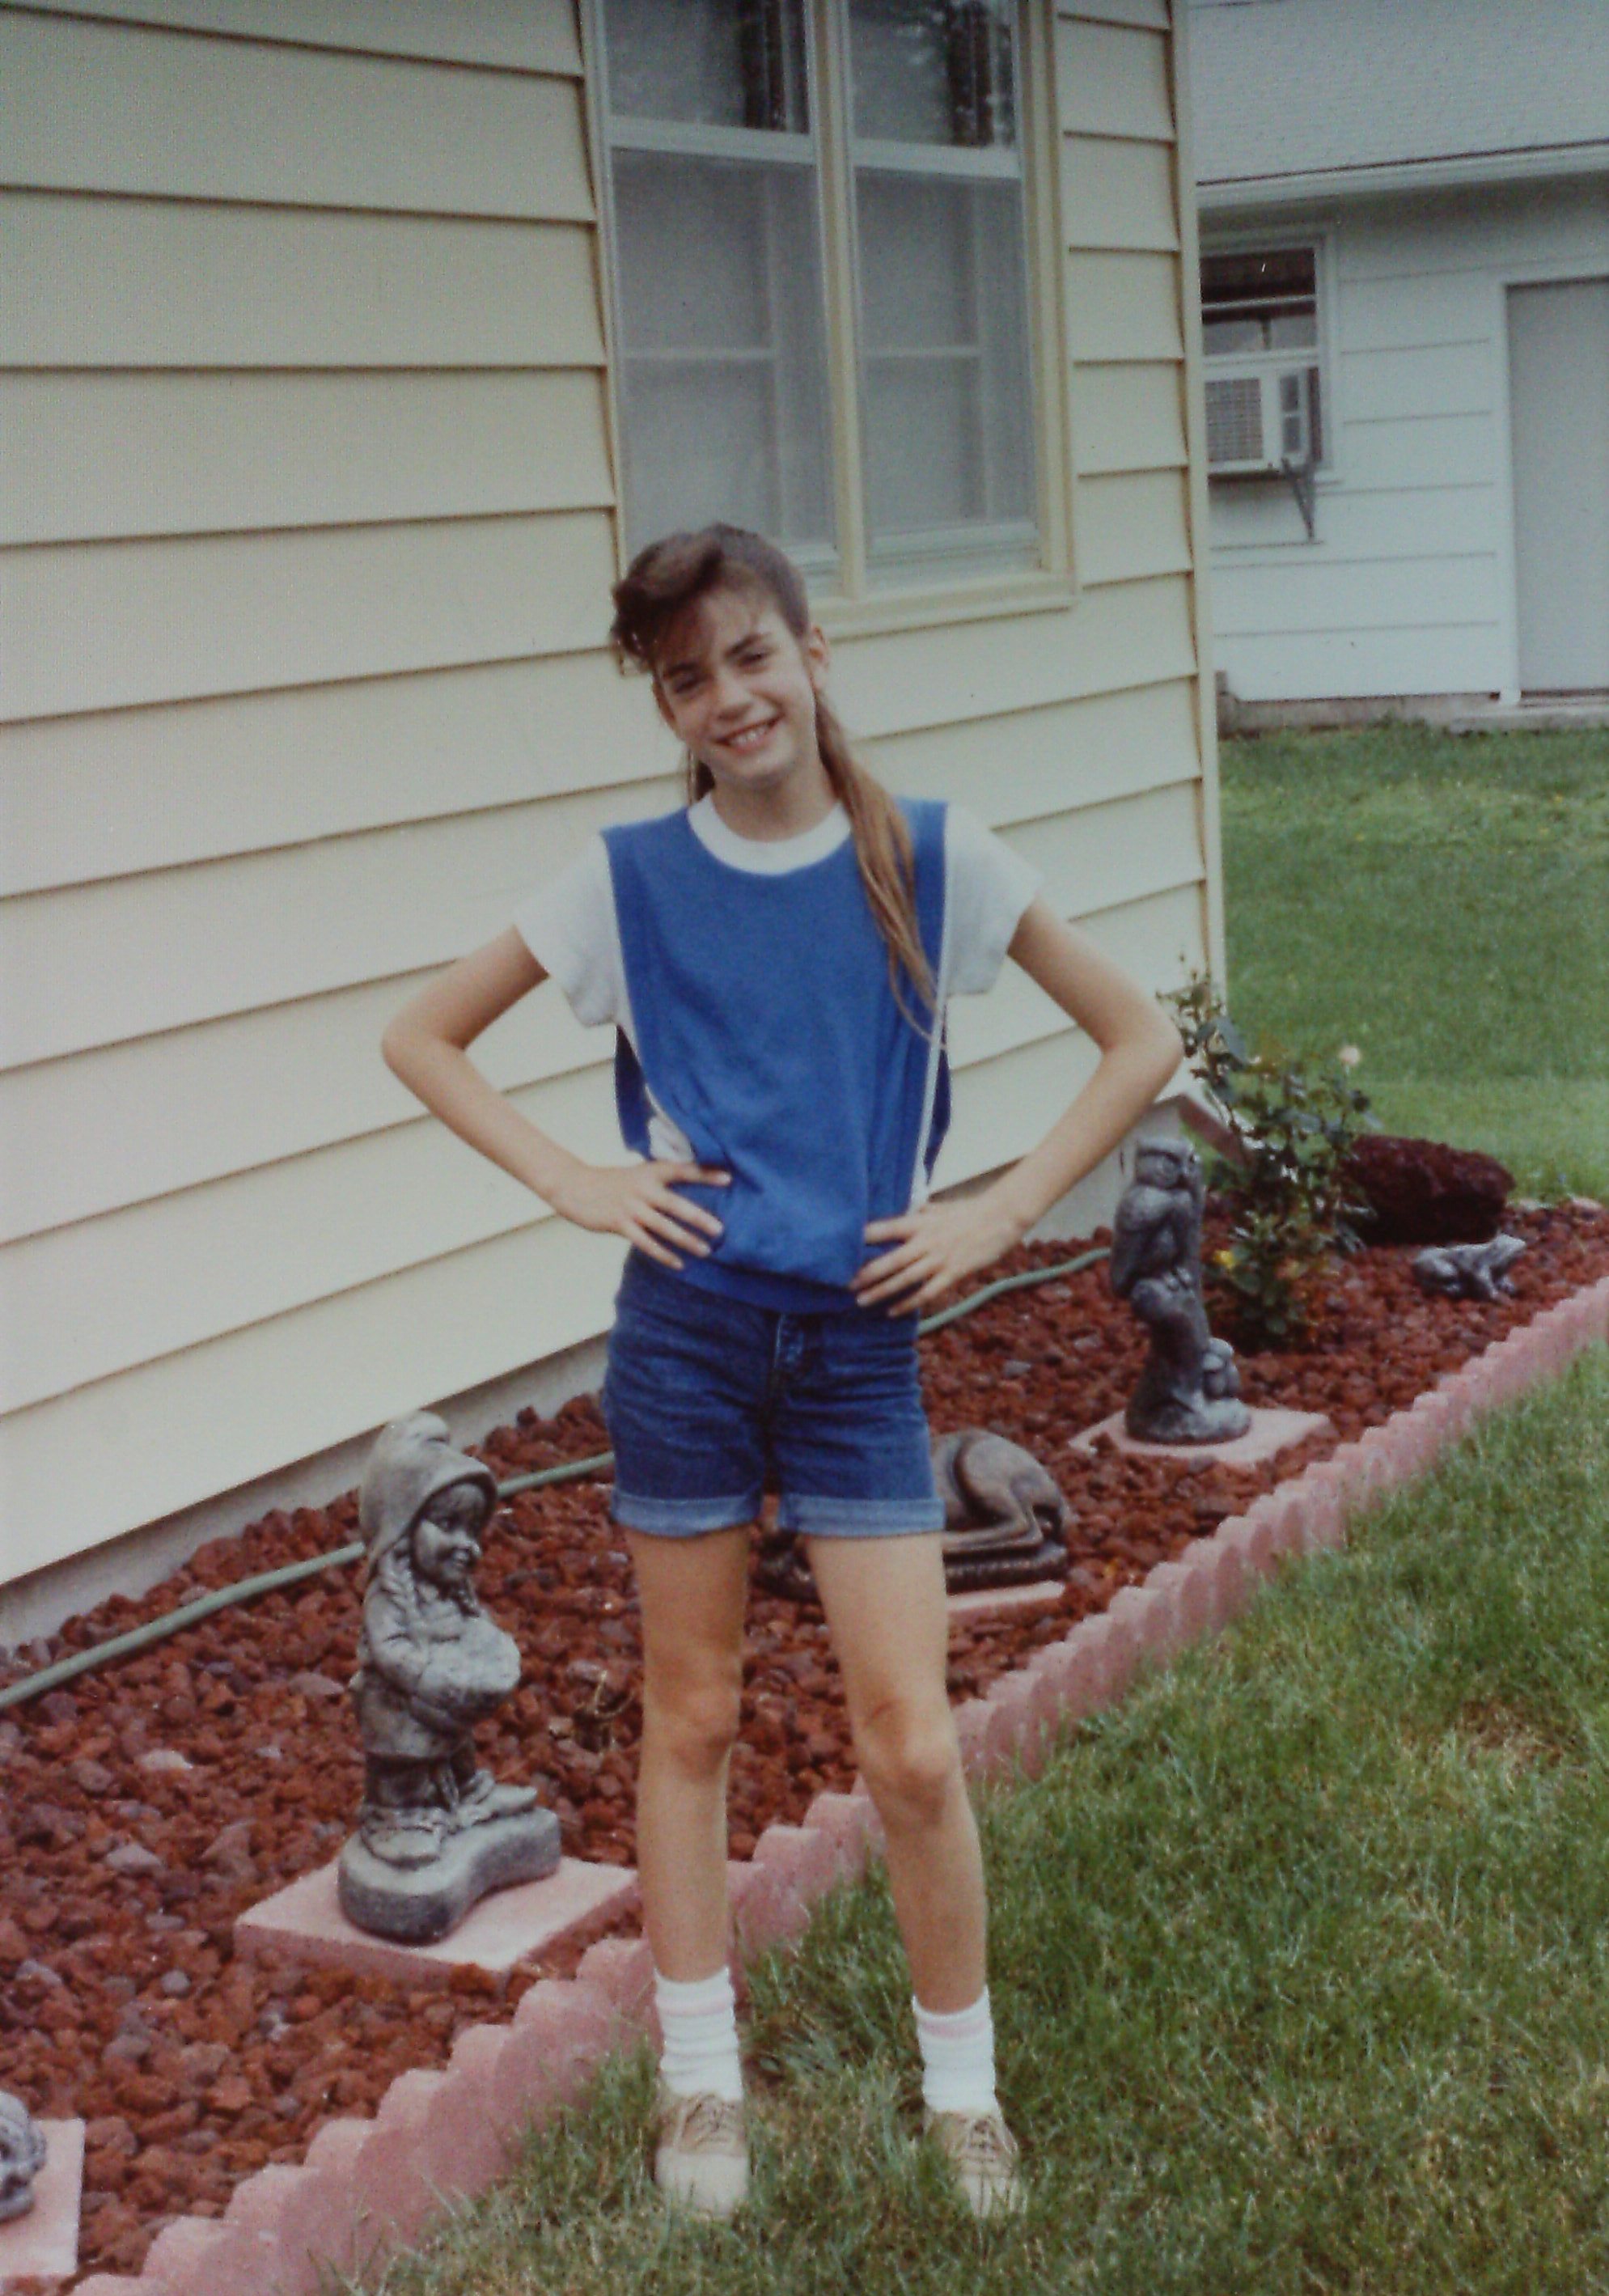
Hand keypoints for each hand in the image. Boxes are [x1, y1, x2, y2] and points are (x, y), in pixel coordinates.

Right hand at [551, 1159, 729, 1269]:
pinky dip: (663, 1254)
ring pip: (663, 1226)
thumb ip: (659, 1183)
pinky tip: (679, 1263)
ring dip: (686, 1240)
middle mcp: (643, 1189)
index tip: (728, 1180)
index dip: (705, 1175)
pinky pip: (645, 1242)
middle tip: (721, 1230)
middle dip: (700, 1218)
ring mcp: (631, 1207)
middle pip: (676, 1204)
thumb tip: (688, 1196)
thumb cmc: (610, 1183)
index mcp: (650, 1172)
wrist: (573, 1186)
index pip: (682, 1170)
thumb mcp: (637, 1175)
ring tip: (705, 1250)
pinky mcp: (619, 1224)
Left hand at [852, 1191, 1027, 1313]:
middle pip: (889, 1260)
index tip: (840, 1246)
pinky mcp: (953, 1273)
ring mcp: (939, 1259)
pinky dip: (908, 1303)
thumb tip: (902, 1212)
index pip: (884, 1229)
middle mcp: (925, 1241)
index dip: (862, 1238)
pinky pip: (926, 1292)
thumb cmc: (968, 1211)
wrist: (1001, 1218)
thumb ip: (918, 1213)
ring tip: (861, 1300)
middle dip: (865, 1274)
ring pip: (904, 1279)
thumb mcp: (938, 1208)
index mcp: (919, 1222)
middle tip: (843, 1283)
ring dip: (881, 1291)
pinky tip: (892, 1311)